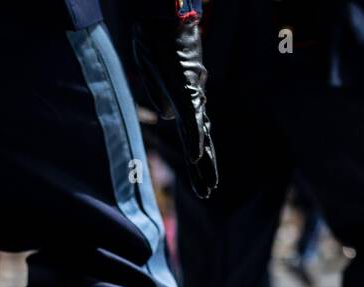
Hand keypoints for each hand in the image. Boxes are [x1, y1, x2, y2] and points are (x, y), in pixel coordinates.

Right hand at [131, 12, 217, 198]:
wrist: (160, 11)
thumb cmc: (156, 35)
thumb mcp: (153, 69)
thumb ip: (160, 94)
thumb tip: (167, 118)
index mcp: (184, 95)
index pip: (193, 131)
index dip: (197, 153)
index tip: (200, 173)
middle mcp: (192, 96)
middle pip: (201, 137)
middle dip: (205, 166)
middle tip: (210, 191)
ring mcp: (191, 91)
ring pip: (199, 132)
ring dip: (203, 161)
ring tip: (209, 186)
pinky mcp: (185, 85)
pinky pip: (190, 116)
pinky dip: (193, 138)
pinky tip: (196, 157)